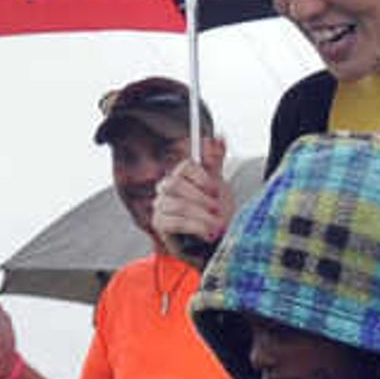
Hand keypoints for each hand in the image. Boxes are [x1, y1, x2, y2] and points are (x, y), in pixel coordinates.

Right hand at [151, 136, 231, 252]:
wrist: (217, 242)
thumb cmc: (216, 214)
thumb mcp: (219, 187)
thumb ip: (215, 163)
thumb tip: (218, 136)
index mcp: (181, 176)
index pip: (185, 166)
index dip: (202, 177)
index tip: (216, 191)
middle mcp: (166, 189)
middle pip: (176, 184)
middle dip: (201, 199)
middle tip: (217, 209)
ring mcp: (160, 206)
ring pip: (177, 205)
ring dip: (202, 216)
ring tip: (216, 225)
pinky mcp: (160, 224)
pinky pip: (174, 221)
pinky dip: (195, 227)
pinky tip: (207, 233)